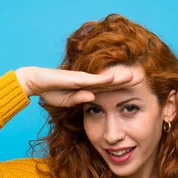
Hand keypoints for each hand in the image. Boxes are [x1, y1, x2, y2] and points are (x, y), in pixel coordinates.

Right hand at [15, 66, 143, 106]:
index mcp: (87, 87)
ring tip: (134, 76)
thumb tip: (93, 99)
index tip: (136, 89)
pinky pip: (90, 80)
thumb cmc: (50, 91)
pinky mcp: (74, 78)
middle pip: (111, 81)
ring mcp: (82, 78)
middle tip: (143, 78)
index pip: (109, 88)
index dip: (122, 87)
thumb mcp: (68, 101)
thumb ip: (80, 100)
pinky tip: (113, 78)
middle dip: (126, 80)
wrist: (34, 82)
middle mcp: (87, 81)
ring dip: (119, 78)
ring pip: (104, 78)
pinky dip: (102, 79)